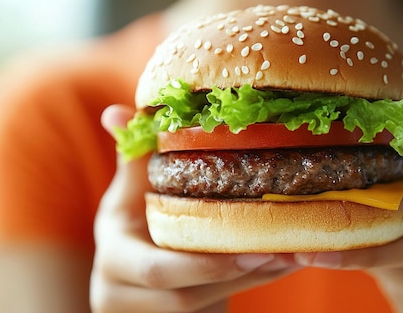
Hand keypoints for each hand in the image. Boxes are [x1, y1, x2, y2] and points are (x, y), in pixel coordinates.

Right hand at [90, 105, 297, 312]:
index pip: (154, 270)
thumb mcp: (132, 191)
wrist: (138, 275)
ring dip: (250, 283)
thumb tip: (115, 110)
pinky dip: (250, 288)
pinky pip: (214, 309)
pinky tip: (280, 267)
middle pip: (184, 297)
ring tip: (290, 257)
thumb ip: (133, 155)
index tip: (250, 244)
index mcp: (113, 255)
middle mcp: (119, 293)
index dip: (204, 264)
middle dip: (235, 276)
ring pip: (204, 306)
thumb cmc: (139, 221)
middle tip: (279, 253)